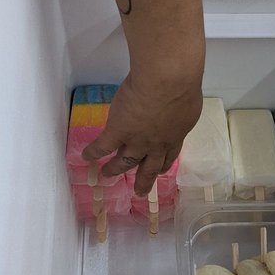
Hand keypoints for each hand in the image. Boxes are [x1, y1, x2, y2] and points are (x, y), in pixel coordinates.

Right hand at [83, 71, 201, 196]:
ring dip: (115, 169)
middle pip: (149, 168)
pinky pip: (102, 147)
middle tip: (139, 192)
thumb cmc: (183, 88)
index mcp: (174, 137)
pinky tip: (86, 157)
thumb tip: (179, 110)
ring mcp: (136, 141)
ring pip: (124, 162)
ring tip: (107, 174)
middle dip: (143, 181)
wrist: (167, 82)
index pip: (168, 157)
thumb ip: (181, 113)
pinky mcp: (118, 132)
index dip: (162, 165)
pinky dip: (93, 153)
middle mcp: (156, 145)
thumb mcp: (189, 106)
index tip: (160, 171)